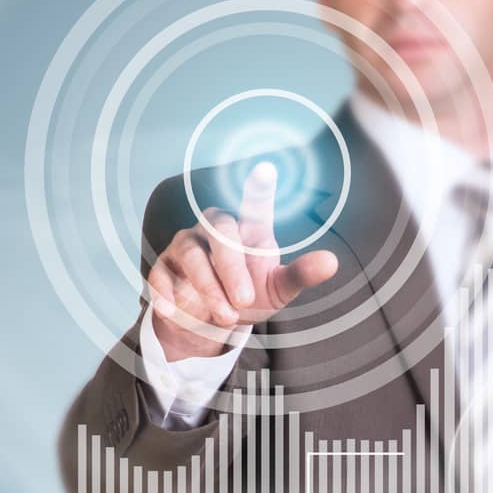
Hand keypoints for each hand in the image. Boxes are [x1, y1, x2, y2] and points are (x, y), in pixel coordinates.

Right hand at [146, 161, 337, 360]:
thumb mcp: (278, 289)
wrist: (210, 322)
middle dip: (231, 268)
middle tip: (245, 300)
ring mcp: (186, 246)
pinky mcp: (163, 267)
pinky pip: (160, 274)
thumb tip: (332, 262)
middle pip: (221, 232)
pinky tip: (173, 310)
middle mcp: (215, 230)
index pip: (254, 205)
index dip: (259, 188)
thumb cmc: (249, 296)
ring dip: (209, 288)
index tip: (266, 169)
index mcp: (249, 231)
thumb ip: (301, 275)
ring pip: (192, 255)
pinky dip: (165, 293)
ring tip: (226, 317)